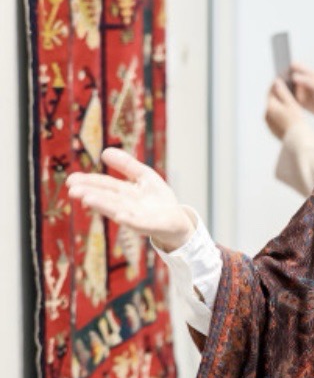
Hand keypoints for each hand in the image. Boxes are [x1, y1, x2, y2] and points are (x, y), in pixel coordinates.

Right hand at [65, 147, 193, 251]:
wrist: (177, 220)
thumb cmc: (157, 198)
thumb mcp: (143, 176)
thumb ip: (126, 165)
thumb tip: (105, 151)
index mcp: (123, 193)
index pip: (104, 185)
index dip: (88, 182)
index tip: (71, 180)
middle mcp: (126, 205)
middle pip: (107, 198)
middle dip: (90, 194)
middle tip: (72, 190)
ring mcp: (137, 216)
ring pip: (118, 209)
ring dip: (104, 205)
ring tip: (88, 199)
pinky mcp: (151, 226)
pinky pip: (139, 223)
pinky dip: (130, 220)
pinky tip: (120, 216)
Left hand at [265, 78, 304, 138]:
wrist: (298, 140)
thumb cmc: (296, 121)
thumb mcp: (291, 103)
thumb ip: (282, 91)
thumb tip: (276, 81)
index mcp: (270, 106)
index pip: (270, 91)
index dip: (276, 84)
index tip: (281, 79)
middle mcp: (266, 115)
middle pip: (271, 101)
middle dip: (277, 95)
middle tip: (286, 89)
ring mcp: (269, 123)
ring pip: (273, 110)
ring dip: (278, 105)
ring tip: (288, 101)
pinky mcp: (273, 130)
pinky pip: (275, 119)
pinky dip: (280, 114)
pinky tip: (289, 114)